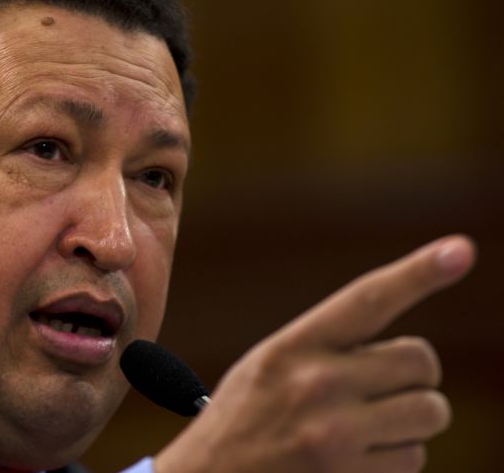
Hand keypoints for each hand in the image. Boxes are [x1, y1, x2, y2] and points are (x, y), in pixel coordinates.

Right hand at [154, 235, 474, 472]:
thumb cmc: (243, 419)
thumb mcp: (268, 366)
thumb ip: (325, 349)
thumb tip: (409, 353)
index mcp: (293, 346)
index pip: (366, 300)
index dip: (418, 272)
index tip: (459, 250)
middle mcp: (317, 385)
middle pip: (420, 360)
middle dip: (414, 375)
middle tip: (383, 388)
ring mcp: (337, 435)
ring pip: (429, 412)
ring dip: (409, 421)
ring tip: (364, 428)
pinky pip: (415, 459)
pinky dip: (396, 459)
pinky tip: (356, 459)